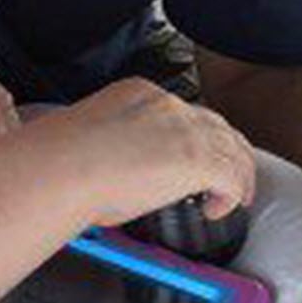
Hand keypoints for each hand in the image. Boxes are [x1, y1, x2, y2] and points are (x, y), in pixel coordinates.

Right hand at [57, 78, 257, 227]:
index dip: (194, 137)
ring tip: (235, 196)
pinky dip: (231, 195)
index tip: (190, 158)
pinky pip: (233, 178)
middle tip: (227, 176)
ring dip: (237, 174)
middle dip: (226, 150)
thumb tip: (117, 167)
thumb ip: (114, 141)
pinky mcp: (199, 160)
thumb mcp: (93, 135)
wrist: (64, 165)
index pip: (182, 111)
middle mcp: (168, 105)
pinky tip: (217, 210)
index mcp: (140, 92)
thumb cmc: (64, 157)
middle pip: (216, 125)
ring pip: (234, 149)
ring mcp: (187, 130)